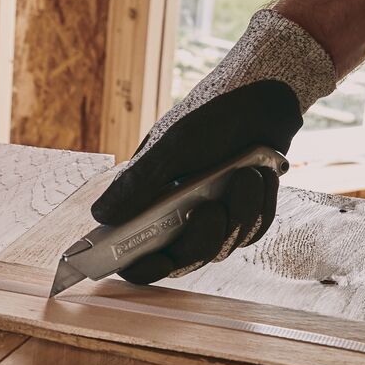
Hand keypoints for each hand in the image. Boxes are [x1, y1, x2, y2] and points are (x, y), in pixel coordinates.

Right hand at [90, 9, 335, 282]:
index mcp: (150, 202)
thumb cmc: (212, 116)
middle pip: (184, 260)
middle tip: (211, 209)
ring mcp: (213, 217)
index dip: (140, 267)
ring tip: (247, 174)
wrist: (264, 97)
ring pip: (223, 247)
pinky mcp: (244, 214)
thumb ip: (139, 184)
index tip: (153, 261)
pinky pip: (252, 231)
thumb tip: (100, 216)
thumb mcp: (173, 147)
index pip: (136, 253)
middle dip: (202, 239)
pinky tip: (260, 176)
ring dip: (240, 213)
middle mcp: (179, 217)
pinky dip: (259, 207)